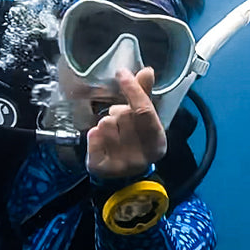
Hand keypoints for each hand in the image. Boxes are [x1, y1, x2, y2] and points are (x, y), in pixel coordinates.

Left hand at [85, 66, 166, 181]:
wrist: (122, 178)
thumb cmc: (134, 142)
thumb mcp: (144, 121)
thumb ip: (144, 95)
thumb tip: (147, 70)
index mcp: (157, 142)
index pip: (144, 110)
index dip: (132, 89)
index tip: (121, 73)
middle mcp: (141, 155)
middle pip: (122, 115)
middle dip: (118, 112)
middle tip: (120, 122)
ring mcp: (121, 164)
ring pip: (105, 123)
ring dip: (106, 124)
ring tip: (112, 135)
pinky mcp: (101, 168)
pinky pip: (92, 136)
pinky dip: (94, 135)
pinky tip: (101, 144)